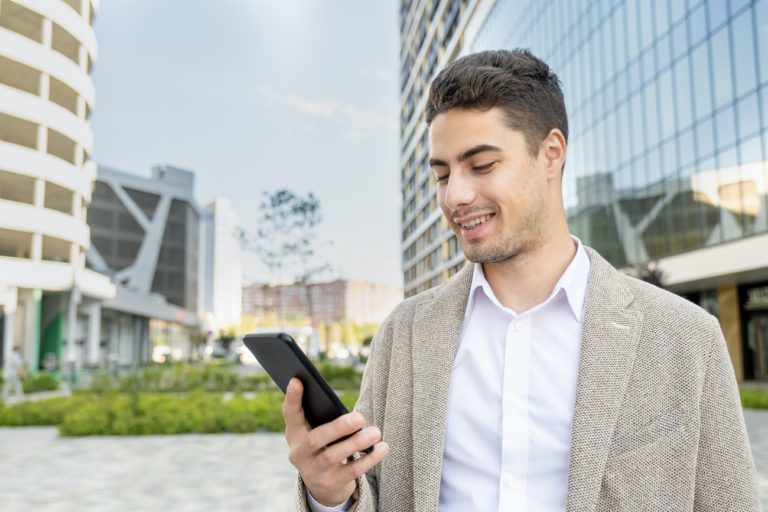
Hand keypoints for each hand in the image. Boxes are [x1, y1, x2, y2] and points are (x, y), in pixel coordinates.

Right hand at [282, 378, 388, 505]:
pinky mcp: (331, 484)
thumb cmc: (323, 445)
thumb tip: (346, 406)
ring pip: (334, 457)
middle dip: (338, 428)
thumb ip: (322, 416)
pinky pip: (352, 472)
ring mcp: (314, 471)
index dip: (292, 398)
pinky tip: (382, 447)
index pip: (290, 415)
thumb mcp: (316, 431)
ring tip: (375, 432)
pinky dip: (369, 459)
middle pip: (315, 440)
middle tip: (360, 417)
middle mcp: (299, 454)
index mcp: (294, 434)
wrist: (323, 484)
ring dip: (357, 443)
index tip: (297, 379)